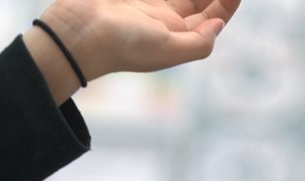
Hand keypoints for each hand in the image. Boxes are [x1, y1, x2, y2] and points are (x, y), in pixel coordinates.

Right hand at [26, 0, 239, 101]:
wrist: (77, 33)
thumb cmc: (121, 46)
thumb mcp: (167, 51)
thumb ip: (199, 43)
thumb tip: (218, 26)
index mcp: (178, 39)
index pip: (213, 19)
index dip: (228, 3)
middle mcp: (166, 22)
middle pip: (200, 0)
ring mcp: (148, 5)